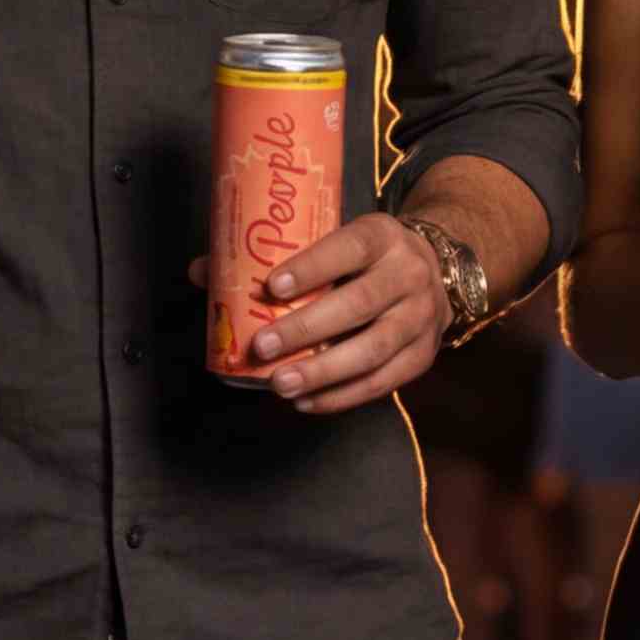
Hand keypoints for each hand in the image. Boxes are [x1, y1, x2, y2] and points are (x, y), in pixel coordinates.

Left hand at [223, 210, 448, 412]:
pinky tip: (306, 402)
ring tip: (280, 384)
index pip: (349, 248)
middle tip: (261, 347)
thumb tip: (202, 272)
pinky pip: (382, 382)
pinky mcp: (423, 356)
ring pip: (372, 349)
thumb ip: (274, 255)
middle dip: (306, 329)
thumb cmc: (364, 259)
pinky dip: (341, 397)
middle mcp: (409, 274)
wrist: (437, 272)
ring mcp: (421, 318)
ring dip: (322, 371)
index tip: (271, 287)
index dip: (312, 267)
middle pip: (358, 304)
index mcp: (382, 237)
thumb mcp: (334, 241)